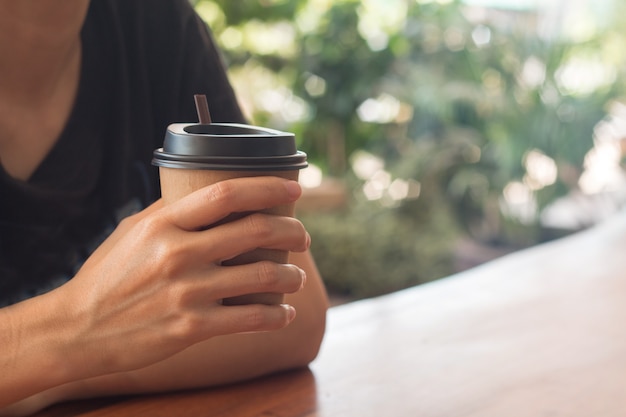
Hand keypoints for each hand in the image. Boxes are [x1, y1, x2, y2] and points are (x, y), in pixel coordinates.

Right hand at [55, 176, 308, 380]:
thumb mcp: (132, 231)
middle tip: (304, 236)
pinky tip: (285, 313)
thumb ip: (172, 212)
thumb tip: (214, 197)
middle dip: (292, 230)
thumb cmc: (108, 276)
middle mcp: (178, 253)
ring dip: (292, 275)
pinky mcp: (192, 327)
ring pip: (263, 276)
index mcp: (164, 223)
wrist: (77, 329)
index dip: (269, 186)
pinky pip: (251, 318)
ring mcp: (187, 292)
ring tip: (298, 277)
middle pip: (256, 231)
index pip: (228, 193)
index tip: (295, 187)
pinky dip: (277, 315)